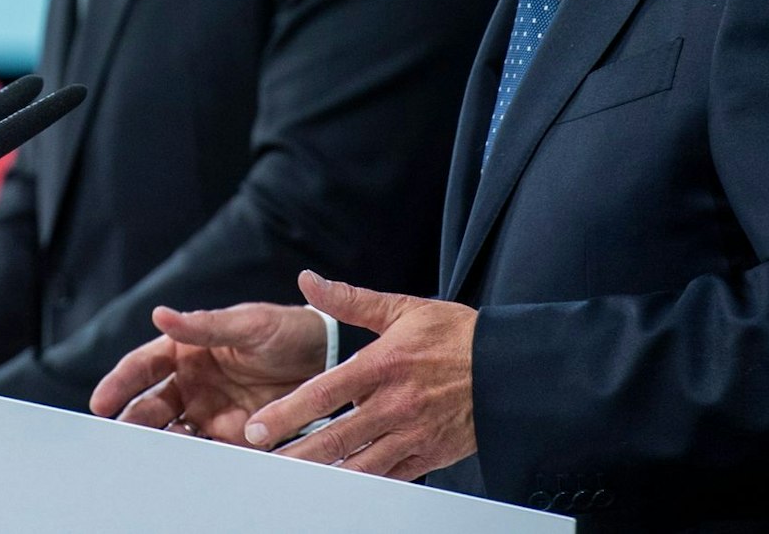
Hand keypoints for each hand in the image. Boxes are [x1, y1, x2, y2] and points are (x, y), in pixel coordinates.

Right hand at [89, 302, 326, 445]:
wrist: (327, 358)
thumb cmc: (283, 330)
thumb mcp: (247, 324)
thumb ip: (204, 326)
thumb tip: (160, 313)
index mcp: (184, 350)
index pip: (142, 367)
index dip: (119, 384)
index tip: (100, 403)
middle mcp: (190, 384)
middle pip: (149, 407)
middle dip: (132, 423)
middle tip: (119, 440)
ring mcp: (208, 412)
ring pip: (172, 433)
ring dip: (160, 445)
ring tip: (152, 458)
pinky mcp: (232, 437)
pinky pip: (207, 453)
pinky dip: (195, 463)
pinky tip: (189, 470)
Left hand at [244, 271, 476, 480]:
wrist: (510, 368)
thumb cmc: (454, 335)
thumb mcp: (401, 308)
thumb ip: (349, 299)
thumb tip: (307, 281)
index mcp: (384, 365)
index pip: (325, 393)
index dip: (288, 413)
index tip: (259, 427)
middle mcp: (395, 404)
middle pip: (336, 436)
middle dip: (295, 451)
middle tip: (261, 460)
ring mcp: (413, 434)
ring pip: (360, 464)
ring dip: (323, 473)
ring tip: (290, 481)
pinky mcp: (429, 456)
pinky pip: (389, 477)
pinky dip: (362, 484)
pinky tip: (338, 488)